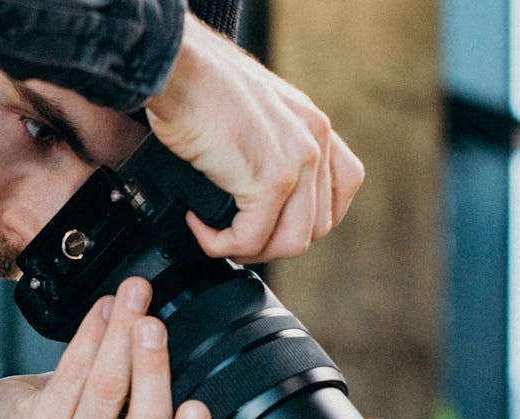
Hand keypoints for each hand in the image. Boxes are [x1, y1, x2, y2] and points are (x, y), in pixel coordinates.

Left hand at [0, 277, 211, 418]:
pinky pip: (71, 374)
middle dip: (152, 368)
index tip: (198, 408)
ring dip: (120, 335)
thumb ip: (158, 401)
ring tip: (132, 298)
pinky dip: (90, 334)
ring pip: (106, 391)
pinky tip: (103, 310)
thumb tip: (182, 338)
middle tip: (154, 325)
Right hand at [144, 11, 364, 264]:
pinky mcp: (269, 181)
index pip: (342, 190)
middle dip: (273, 241)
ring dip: (249, 250)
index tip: (274, 222)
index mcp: (314, 126)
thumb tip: (256, 191)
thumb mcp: (256, 111)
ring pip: (289, 243)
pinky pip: (249, 239)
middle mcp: (314, 142)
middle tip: (235, 235)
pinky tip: (199, 225)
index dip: (308, 219)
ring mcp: (297, 163)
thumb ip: (272, 145)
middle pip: (316, 227)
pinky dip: (220, 244)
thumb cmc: (199, 82)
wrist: (177, 67)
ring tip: (218, 236)